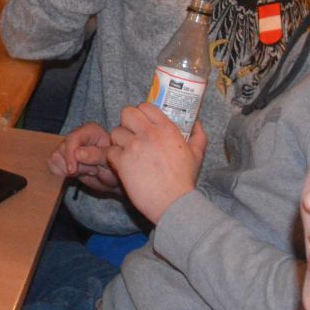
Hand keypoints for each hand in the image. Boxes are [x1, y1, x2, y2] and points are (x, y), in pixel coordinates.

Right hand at [49, 122, 121, 194]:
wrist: (114, 178)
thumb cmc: (117, 166)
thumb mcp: (112, 161)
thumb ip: (97, 155)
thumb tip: (77, 153)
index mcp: (90, 131)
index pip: (73, 139)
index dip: (70, 155)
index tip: (72, 171)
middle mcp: (77, 136)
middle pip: (62, 149)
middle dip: (74, 165)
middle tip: (92, 171)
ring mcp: (69, 147)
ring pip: (55, 158)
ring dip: (69, 170)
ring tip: (88, 171)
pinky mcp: (63, 158)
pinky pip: (52, 165)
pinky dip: (62, 173)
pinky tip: (79, 174)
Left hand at [105, 103, 207, 223]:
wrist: (174, 202)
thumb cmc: (184, 180)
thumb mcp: (197, 155)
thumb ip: (198, 137)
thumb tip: (198, 124)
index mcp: (167, 129)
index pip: (146, 106)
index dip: (141, 114)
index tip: (142, 124)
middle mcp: (149, 133)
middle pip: (127, 113)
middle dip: (127, 122)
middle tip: (131, 135)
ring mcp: (134, 147)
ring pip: (115, 132)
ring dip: (119, 141)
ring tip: (126, 152)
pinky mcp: (123, 162)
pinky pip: (111, 151)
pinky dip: (115, 158)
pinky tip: (123, 165)